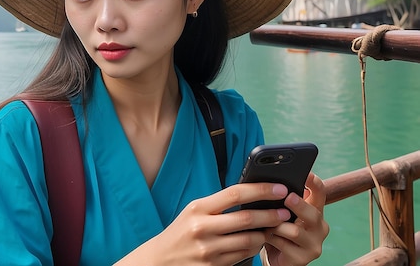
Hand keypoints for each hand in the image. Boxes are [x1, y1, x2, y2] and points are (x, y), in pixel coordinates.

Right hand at [115, 182, 291, 265]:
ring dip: (265, 234)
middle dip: (271, 215)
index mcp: (198, 208)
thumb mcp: (194, 212)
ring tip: (273, 228)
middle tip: (285, 211)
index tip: (279, 187)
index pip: (235, 193)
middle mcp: (202, 227)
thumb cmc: (181, 232)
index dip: (260, 189)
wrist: (160, 260)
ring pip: (249, 240)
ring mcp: (208, 249)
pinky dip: (253, 249)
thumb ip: (218, 205)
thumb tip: (251, 196)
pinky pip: (242, 256)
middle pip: (247, 218)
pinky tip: (256, 243)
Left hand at [263, 173, 329, 265]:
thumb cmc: (279, 229)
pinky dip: (270, 238)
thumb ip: (281, 200)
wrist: (278, 258)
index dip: (314, 182)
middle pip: (313, 213)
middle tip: (288, 197)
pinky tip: (263, 235)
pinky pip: (283, 244)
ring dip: (276, 225)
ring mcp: (313, 244)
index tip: (307, 173)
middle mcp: (319, 227)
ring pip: (295, 231)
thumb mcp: (282, 212)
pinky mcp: (303, 259)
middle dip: (299, 205)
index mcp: (315, 211)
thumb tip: (267, 183)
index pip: (320, 193)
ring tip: (264, 222)